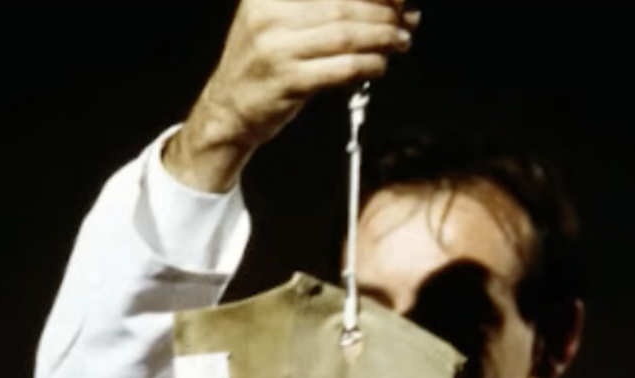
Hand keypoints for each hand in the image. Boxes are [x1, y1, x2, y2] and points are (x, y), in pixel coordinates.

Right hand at [165, 0, 417, 192]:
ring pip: (346, 35)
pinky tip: (378, 65)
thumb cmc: (260, 65)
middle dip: (385, 13)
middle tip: (406, 20)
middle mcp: (270, 12)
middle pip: (344, 5)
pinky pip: (340, 68)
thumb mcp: (276, 19)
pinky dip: (367, 65)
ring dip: (382, 38)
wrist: (228, 110)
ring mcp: (276, 47)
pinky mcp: (287, 80)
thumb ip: (318, 7)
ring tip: (399, 41)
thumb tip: (375, 4)